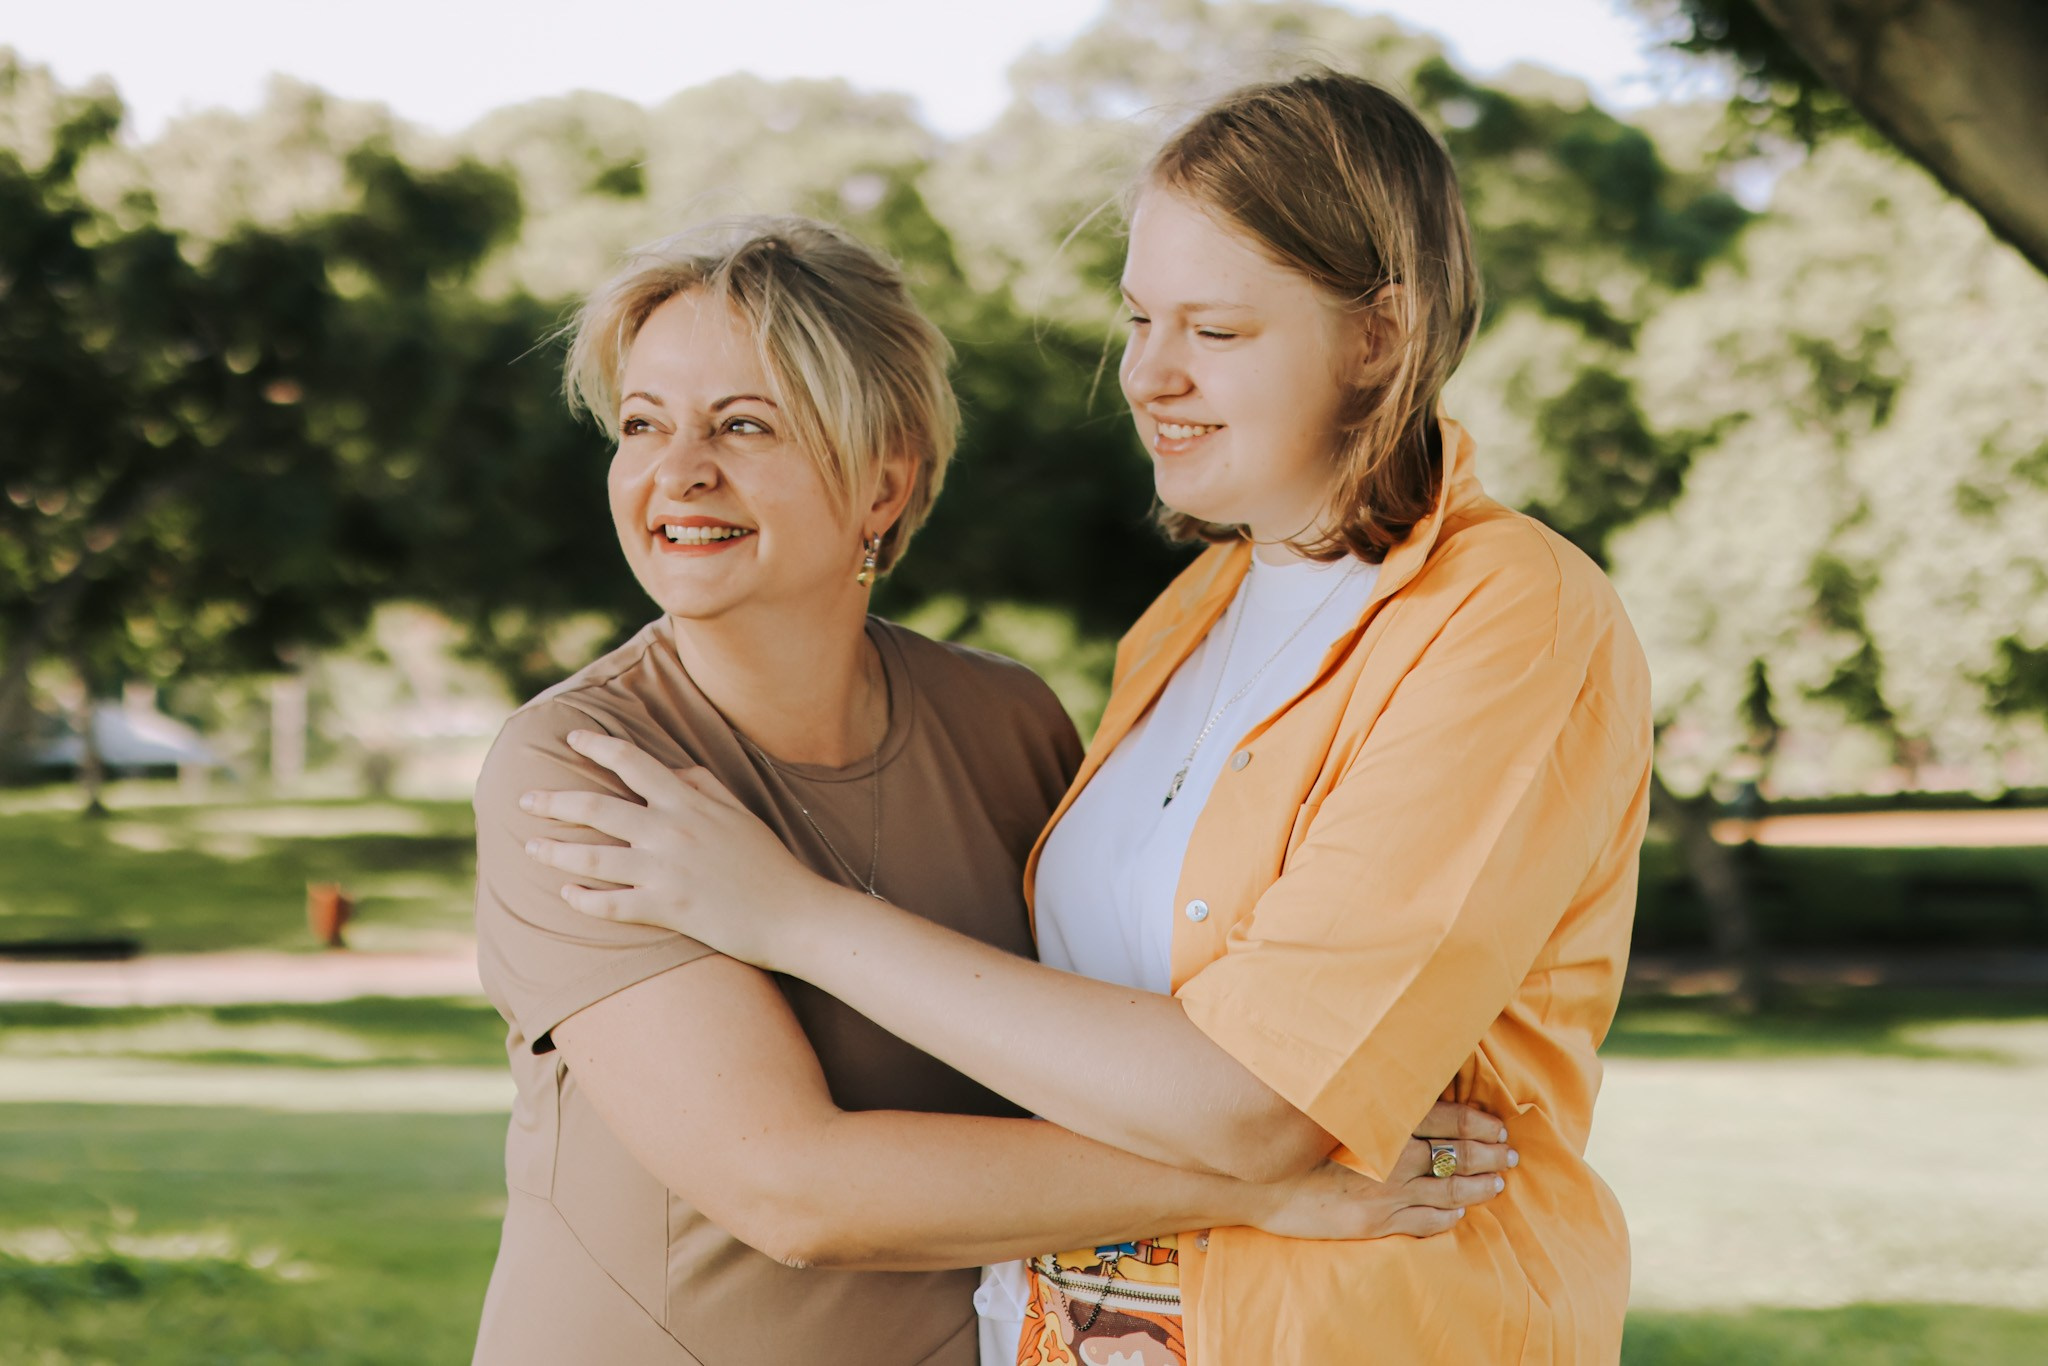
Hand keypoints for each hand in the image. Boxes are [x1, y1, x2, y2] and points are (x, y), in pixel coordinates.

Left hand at [519, 730, 843, 966]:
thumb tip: (668, 770)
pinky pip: (611, 905)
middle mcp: (671, 831)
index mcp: (689, 801)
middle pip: (596, 808)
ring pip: (592, 859)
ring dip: (554, 852)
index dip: (597, 746)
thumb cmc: (768, 861)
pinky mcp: (666, 909)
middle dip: (553, 801)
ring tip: (530, 847)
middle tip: (525, 797)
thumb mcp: (738, 810)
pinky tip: (568, 896)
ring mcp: (665, 871)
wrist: (793, 913)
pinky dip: (584, 901)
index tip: (571, 738)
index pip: (632, 761)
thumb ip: (702, 784)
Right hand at [1246, 1102, 1516, 1240]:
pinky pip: (1423, 1222)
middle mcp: (1391, 1156)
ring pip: (1448, 1190)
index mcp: (1384, 1120)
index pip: (1448, 1117)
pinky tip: (1459, 1211)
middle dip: (1489, 1154)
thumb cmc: (1288, 1136)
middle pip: (1456, 1153)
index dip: (1479, 1122)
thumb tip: (1404, 1083)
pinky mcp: (1374, 1223)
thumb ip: (1370, 1096)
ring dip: (1478, 1186)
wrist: (1254, 1180)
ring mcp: (1385, 1194)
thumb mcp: (1330, 1104)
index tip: (1499, 1125)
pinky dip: (1447, 1215)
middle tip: (1511, 1154)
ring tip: (1498, 1183)